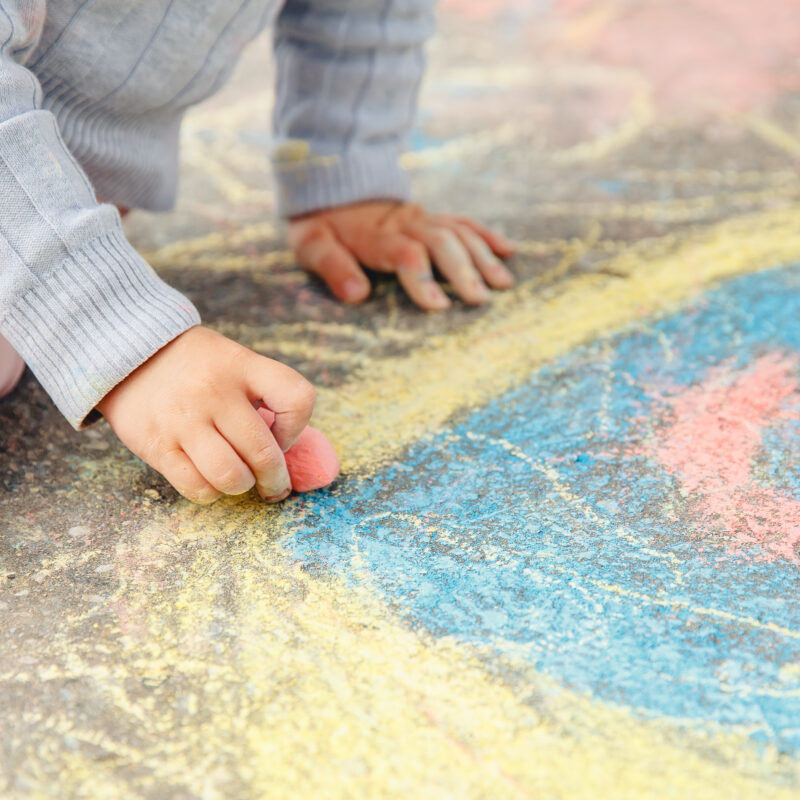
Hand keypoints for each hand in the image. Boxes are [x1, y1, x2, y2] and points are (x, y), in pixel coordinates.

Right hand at [96, 326, 316, 503]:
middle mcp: (215, 391)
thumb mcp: (236, 363)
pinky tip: (211, 480)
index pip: (296, 398)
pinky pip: (197, 487)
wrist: (129, 353)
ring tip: (240, 480)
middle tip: (274, 485)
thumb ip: (264, 398)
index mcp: (242, 365)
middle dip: (275, 478)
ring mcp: (184, 420)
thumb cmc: (199, 367)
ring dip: (242, 486)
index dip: (298, 427)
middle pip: (264, 452)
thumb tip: (295, 456)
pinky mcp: (157, 445)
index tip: (283, 434)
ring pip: (231, 477)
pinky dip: (211, 492)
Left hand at [288, 200, 515, 309]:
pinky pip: (464, 222)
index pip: (406, 254)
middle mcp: (405, 223)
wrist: (333, 185)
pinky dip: (487, 235)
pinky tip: (508, 251)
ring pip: (459, 232)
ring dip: (483, 257)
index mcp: (375, 235)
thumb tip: (357, 294)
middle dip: (463, 271)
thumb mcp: (312, 244)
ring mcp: (423, 218)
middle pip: (442, 242)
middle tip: (479, 300)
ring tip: (502, 284)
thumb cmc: (322, 225)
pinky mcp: (433, 216)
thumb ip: (332, 266)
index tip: (439, 306)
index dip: (423, 279)